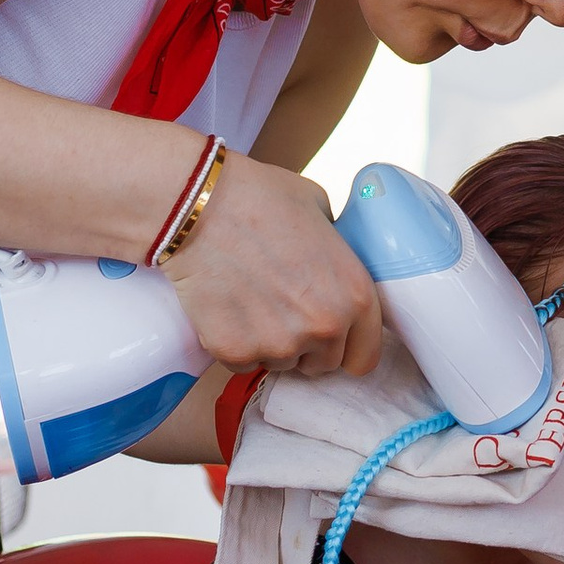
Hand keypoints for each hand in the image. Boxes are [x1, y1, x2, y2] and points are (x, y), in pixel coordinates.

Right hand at [162, 156, 383, 376]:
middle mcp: (323, 327)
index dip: (348, 346)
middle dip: (307, 344)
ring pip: (281, 363)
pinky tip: (229, 306)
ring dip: (270, 342)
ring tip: (252, 299)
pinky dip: (235, 343)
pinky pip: (242, 362)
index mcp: (355, 296)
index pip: (365, 356)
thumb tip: (334, 268)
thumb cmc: (261, 198)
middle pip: (322, 364)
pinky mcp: (235, 351)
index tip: (332, 337)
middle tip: (283, 308)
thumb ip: (337, 253)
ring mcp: (279, 344)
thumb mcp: (322, 212)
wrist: (199, 206)